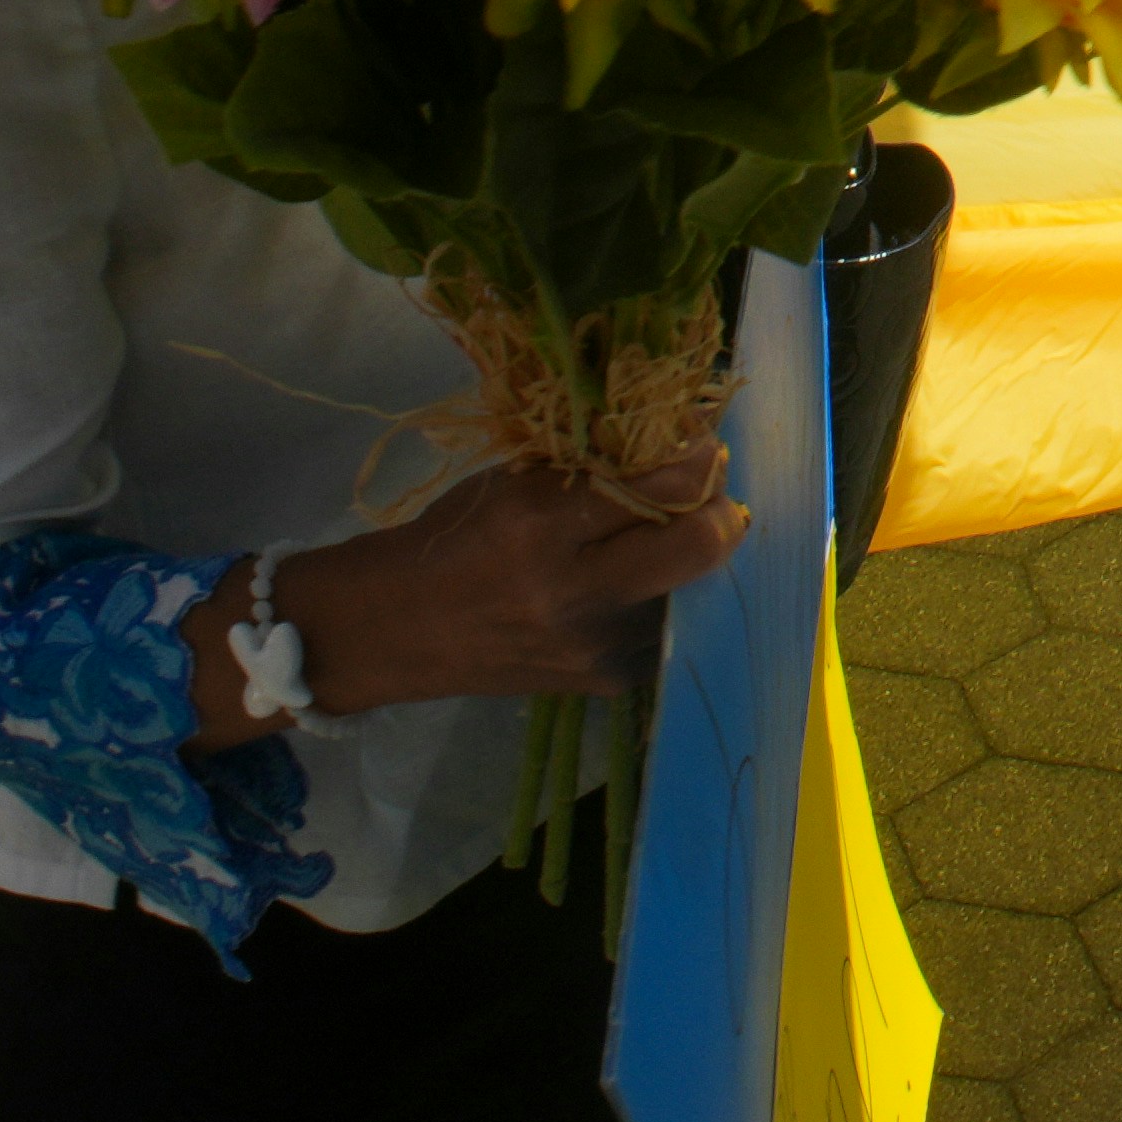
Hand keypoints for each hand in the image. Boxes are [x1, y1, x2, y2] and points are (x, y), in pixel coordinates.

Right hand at [266, 446, 748, 717]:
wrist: (398, 631)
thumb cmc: (456, 539)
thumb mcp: (512, 485)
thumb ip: (592, 467)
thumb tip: (681, 442)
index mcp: (539, 524)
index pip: (658, 483)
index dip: (697, 455)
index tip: (700, 440)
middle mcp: (573, 590)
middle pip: (700, 543)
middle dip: (722, 506)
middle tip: (711, 488)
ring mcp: (594, 645)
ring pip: (689, 586)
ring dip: (687, 554)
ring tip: (658, 535)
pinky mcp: (605, 680)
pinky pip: (663, 627)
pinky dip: (659, 597)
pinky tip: (626, 585)